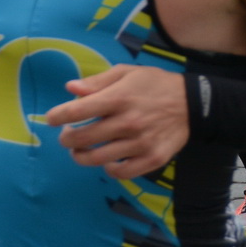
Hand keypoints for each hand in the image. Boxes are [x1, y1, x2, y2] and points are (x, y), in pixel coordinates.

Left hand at [45, 65, 187, 179]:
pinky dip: (109, 169)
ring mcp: (140, 143)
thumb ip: (97, 82)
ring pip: (96, 159)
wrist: (193, 103)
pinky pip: (120, 172)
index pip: (77, 111)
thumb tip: (69, 89)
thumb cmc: (155, 85)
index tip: (52, 118)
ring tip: (80, 149)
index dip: (58, 116)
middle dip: (66, 138)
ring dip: (81, 156)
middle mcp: (128, 122)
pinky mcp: (151, 158)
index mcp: (120, 98)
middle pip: (81, 139)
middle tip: (67, 135)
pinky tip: (107, 160)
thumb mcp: (128, 74)